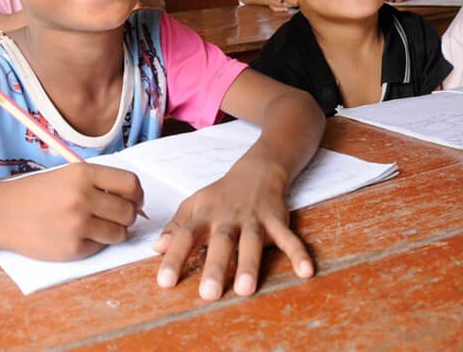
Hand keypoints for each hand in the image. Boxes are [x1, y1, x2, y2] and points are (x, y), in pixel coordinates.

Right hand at [0, 163, 143, 260]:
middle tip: (117, 216)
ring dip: (116, 231)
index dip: (137, 194)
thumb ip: (100, 183)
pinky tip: (79, 235)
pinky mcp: (71, 247)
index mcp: (84, 174)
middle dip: (128, 215)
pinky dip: (95, 243)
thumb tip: (135, 199)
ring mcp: (77, 224)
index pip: (131, 184)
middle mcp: (83, 197)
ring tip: (100, 227)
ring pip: (120, 232)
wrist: (1, 213)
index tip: (135, 200)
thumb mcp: (69, 175)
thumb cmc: (38, 193)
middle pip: (128, 211)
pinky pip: (100, 247)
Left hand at [152, 157, 313, 300]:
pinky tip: (305, 272)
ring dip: (249, 265)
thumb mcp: (195, 205)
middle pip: (221, 242)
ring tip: (245, 290)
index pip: (186, 236)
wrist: (258, 169)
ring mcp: (254, 219)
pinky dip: (298, 253)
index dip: (175, 258)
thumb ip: (177, 226)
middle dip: (215, 267)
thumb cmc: (221, 195)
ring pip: (252, 242)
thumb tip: (157, 247)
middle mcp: (228, 218)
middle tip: (208, 294)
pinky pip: (288, 237)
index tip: (165, 282)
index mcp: (205, 216)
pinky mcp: (277, 220)